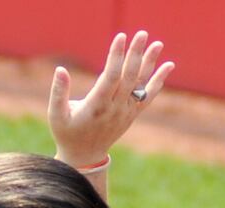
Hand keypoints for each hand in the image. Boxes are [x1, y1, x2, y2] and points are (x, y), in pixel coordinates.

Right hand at [48, 30, 174, 167]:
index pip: (110, 77)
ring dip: (150, 63)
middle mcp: (114, 108)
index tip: (120, 37)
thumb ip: (58, 92)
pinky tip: (168, 66)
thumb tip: (60, 69)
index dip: (116, 57)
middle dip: (135, 54)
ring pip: (141, 84)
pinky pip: (148, 96)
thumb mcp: (56, 115)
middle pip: (129, 77)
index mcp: (96, 106)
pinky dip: (158, 81)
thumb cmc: (67, 133)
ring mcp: (125, 112)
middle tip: (141, 34)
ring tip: (158, 44)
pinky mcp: (131, 114)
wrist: (84, 156)